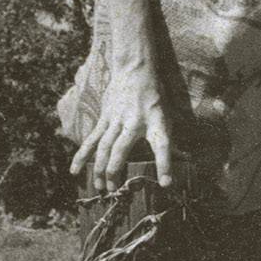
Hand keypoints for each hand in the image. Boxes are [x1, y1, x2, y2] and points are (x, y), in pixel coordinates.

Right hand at [70, 66, 172, 192]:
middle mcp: (134, 122)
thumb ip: (171, 139)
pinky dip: (82, 156)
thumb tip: (185, 161)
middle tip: (114, 191)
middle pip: (121, 150)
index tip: (165, 183)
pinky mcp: (104, 119)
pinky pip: (91, 140)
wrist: (134, 70)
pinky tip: (75, 171)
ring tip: (99, 186)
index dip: (165, 165)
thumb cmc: (155, 96)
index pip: (163, 145)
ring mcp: (116, 120)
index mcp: (156, 122)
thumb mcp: (168, 115)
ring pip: (103, 147)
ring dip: (99, 168)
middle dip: (116, 171)